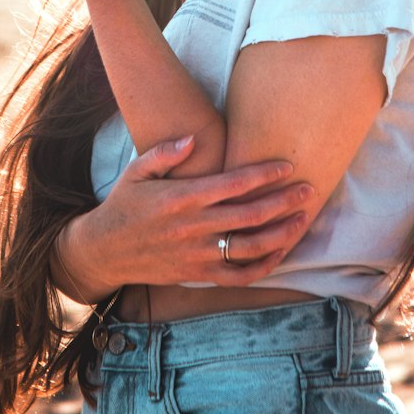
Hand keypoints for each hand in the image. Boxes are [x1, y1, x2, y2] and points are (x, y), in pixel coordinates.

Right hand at [78, 135, 313, 289]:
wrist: (105, 250)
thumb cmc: (124, 205)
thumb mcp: (137, 171)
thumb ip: (166, 153)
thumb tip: (193, 138)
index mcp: (183, 198)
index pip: (233, 184)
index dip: (264, 174)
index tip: (287, 165)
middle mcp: (194, 227)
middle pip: (251, 215)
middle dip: (284, 201)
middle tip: (309, 189)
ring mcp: (198, 254)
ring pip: (250, 247)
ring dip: (282, 233)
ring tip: (303, 218)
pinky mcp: (198, 274)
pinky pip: (238, 276)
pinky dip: (263, 267)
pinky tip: (280, 252)